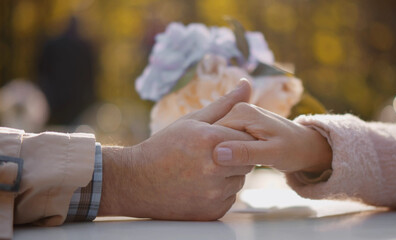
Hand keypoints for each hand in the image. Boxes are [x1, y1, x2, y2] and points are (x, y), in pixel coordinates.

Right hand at [98, 80, 253, 219]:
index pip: (248, 137)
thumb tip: (246, 84)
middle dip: (235, 155)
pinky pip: (230, 197)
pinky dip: (220, 191)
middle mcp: (216, 168)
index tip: (223, 139)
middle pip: (247, 160)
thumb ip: (225, 104)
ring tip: (203, 169)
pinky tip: (200, 185)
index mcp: (211, 140)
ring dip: (228, 174)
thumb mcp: (192, 121)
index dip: (237, 137)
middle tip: (211, 154)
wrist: (137, 182)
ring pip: (239, 180)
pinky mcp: (213, 210)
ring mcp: (214, 193)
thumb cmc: (164, 147)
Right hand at [213, 102, 331, 173]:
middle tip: (225, 173)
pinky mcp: (238, 128)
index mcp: (241, 112)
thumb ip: (246, 152)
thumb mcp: (272, 154)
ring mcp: (237, 119)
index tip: (215, 171)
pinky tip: (232, 167)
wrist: (306, 146)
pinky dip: (226, 156)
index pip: (213, 133)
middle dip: (216, 155)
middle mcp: (237, 111)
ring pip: (217, 142)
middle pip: (213, 137)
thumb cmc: (294, 150)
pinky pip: (224, 144)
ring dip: (220, 157)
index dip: (212, 153)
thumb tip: (218, 154)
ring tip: (229, 170)